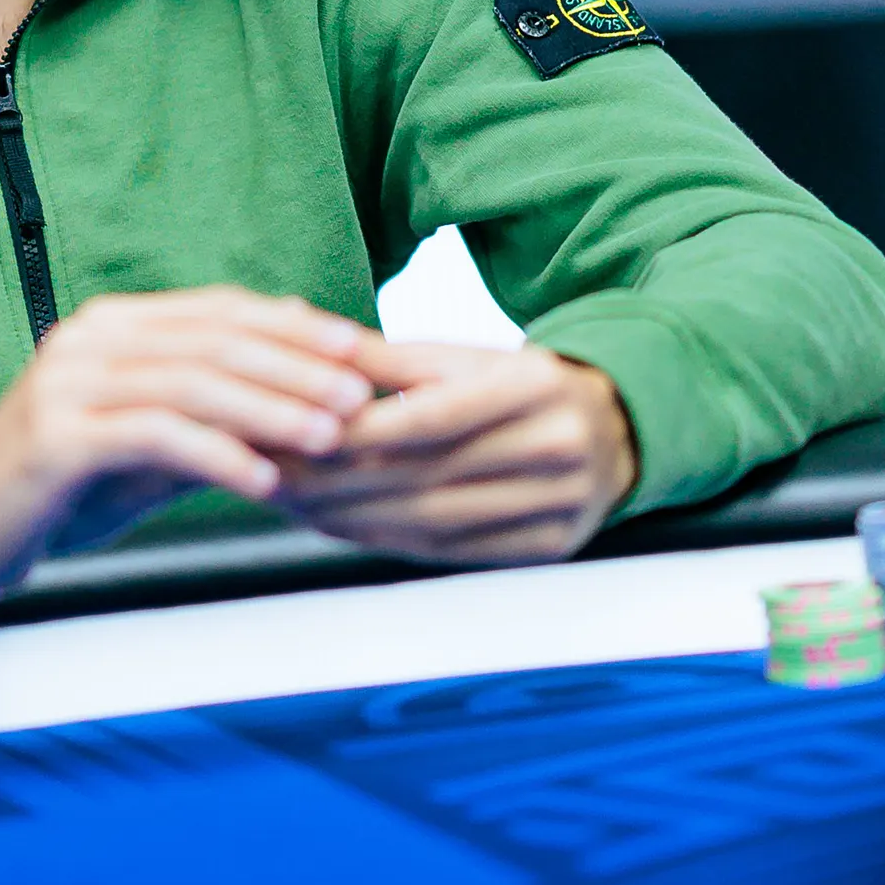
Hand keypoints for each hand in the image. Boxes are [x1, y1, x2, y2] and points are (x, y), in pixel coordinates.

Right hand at [0, 286, 374, 593]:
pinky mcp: (58, 437)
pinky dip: (218, 455)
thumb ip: (213, 407)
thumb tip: (306, 384)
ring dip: (271, 410)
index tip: (361, 353)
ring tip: (329, 438)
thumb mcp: (148, 435)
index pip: (220, 311)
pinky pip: (155, 436)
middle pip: (214, 339)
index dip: (296, 329)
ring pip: (192, 382)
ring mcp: (69, 383)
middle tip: (359, 397)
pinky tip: (264, 481)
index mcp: (112, 323)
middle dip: (297, 368)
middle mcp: (89, 338)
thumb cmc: (64, 480)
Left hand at [275, 338, 636, 565]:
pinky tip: (338, 528)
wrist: (613, 428)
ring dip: (350, 518)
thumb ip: (383, 357)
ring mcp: (559, 504)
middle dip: (336, 480)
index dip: (356, 431)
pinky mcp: (548, 546)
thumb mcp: (462, 356)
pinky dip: (385, 541)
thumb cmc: (516, 385)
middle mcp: (555, 447)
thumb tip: (301, 333)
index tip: (291, 432)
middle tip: (271, 475)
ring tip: (290, 505)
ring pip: (432, 521)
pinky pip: (450, 552)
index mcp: (533, 385)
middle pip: (425, 475)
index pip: (432, 417)